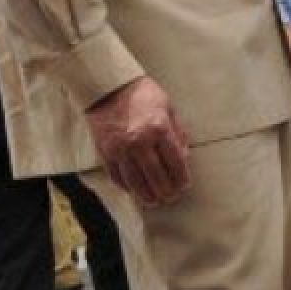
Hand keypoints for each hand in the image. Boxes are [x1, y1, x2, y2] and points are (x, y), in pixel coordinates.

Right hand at [85, 76, 190, 207]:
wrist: (109, 88)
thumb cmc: (143, 95)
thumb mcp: (168, 108)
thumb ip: (178, 133)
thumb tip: (183, 157)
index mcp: (158, 128)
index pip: (174, 161)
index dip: (181, 177)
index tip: (185, 185)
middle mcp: (139, 142)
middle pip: (156, 176)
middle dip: (166, 190)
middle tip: (171, 197)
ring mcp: (120, 149)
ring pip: (136, 181)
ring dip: (146, 195)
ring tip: (154, 201)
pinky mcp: (105, 153)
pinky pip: (118, 176)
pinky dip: (127, 186)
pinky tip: (135, 191)